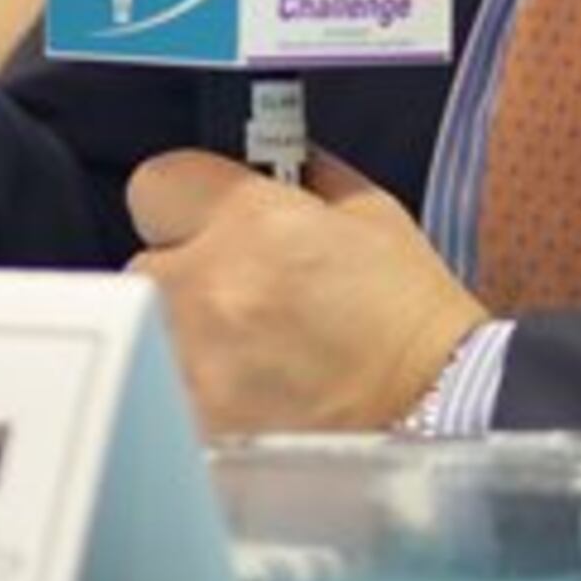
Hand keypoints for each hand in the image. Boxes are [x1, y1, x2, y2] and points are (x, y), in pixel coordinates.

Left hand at [124, 149, 488, 431]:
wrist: (438, 413)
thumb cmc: (413, 316)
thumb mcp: (374, 215)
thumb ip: (311, 177)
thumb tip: (276, 158)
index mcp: (254, 221)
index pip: (156, 182)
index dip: (183, 199)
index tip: (204, 218)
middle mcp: (211, 285)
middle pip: (143, 262)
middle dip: (181, 273)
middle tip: (232, 294)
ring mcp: (197, 361)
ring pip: (149, 331)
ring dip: (181, 334)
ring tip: (240, 351)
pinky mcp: (197, 422)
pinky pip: (164, 389)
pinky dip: (191, 390)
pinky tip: (243, 394)